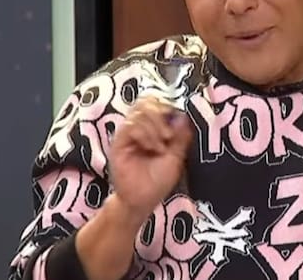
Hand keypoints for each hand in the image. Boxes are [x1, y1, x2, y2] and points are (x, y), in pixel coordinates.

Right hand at [108, 97, 193, 224]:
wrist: (141, 201)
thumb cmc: (157, 181)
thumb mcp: (176, 157)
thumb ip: (180, 136)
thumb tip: (184, 116)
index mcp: (153, 128)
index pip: (157, 103)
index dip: (168, 107)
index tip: (178, 122)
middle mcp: (139, 127)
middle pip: (147, 102)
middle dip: (161, 114)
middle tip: (169, 135)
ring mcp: (128, 134)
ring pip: (139, 111)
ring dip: (154, 127)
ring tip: (161, 146)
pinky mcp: (119, 142)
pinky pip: (130, 125)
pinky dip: (144, 134)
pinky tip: (151, 148)